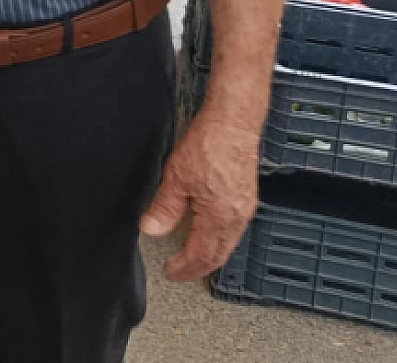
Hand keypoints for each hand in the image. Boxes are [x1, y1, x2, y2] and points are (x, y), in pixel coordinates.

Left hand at [139, 112, 260, 280]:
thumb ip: (164, 207)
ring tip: (191, 259)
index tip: (170, 272)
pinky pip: (233, 230)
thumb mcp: (176, 177)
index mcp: (220, 218)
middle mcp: (236, 218)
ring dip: (209, 256)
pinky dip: (219, 241)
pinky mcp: (246, 198)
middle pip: (218, 255)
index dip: (184, 268)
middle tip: (178, 272)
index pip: (201, 255)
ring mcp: (245, 209)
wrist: (233, 124)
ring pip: (228, 245)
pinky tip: (208, 235)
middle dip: (197, 268)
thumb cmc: (208, 145)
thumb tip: (150, 229)